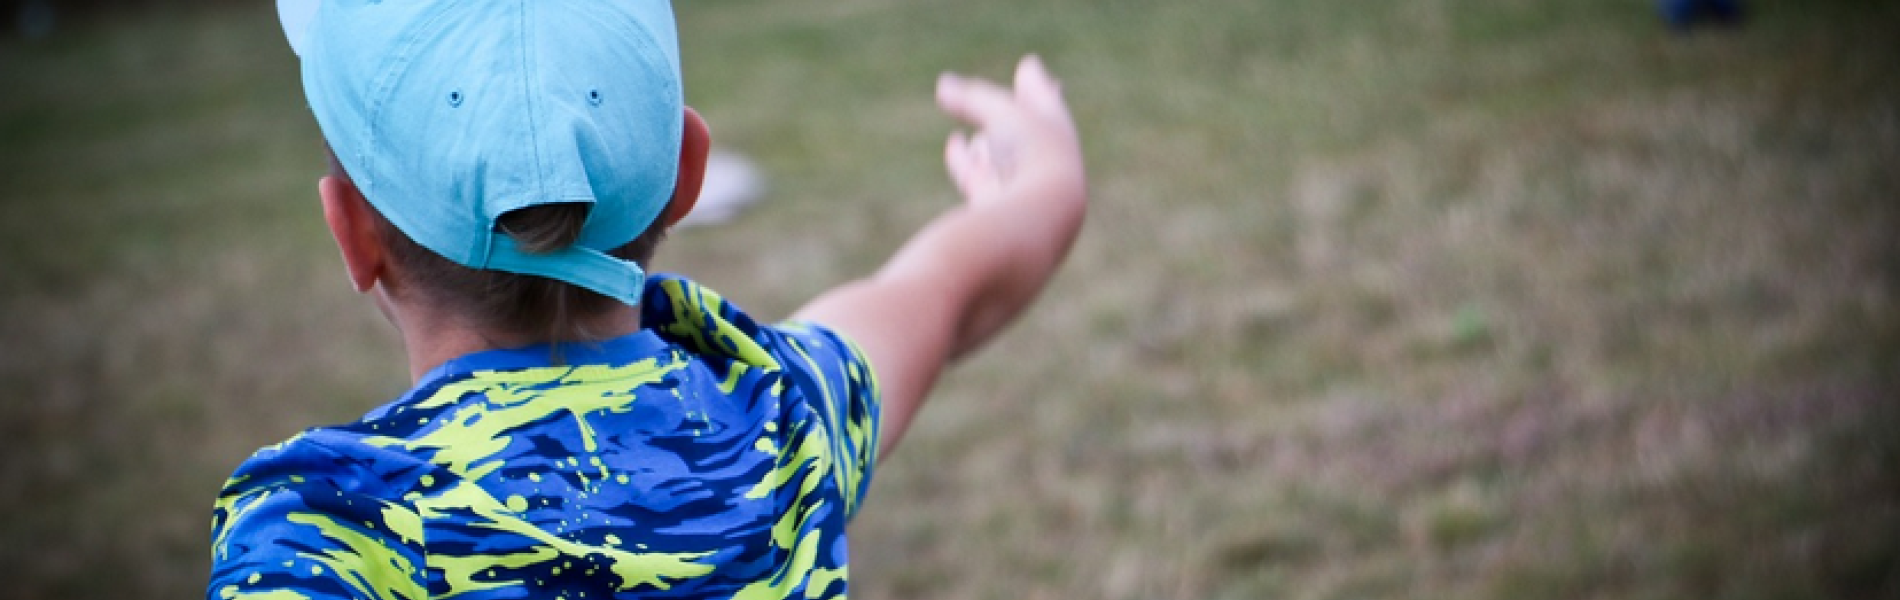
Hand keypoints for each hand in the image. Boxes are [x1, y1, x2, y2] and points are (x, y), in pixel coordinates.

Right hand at [936, 55, 1084, 207]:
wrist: (1036, 215)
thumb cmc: (1032, 153)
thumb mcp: (1002, 111)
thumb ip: (971, 97)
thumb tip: (943, 86)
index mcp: (1056, 129)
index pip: (1043, 97)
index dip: (1035, 82)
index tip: (1030, 67)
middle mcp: (1040, 157)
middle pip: (1025, 127)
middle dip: (1019, 111)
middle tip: (1023, 91)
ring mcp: (1016, 182)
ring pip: (996, 151)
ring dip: (988, 142)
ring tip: (985, 141)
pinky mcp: (990, 201)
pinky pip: (972, 172)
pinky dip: (962, 156)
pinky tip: (955, 142)